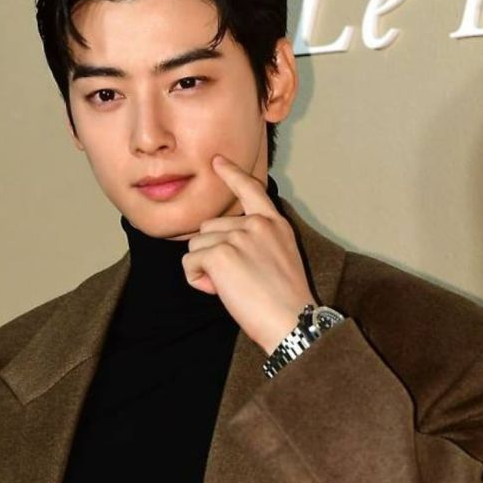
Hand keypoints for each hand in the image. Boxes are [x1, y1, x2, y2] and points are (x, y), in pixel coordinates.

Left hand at [182, 154, 319, 353]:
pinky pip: (190, 263)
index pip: (251, 190)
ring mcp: (238, 235)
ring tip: (231, 287)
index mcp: (274, 224)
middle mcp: (256, 224)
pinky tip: (219, 291)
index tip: (217, 160)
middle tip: (237, 280)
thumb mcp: (278, 258)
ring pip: (196, 245)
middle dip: (212, 253)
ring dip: (205, 268)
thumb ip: (254, 242)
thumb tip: (220, 246)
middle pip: (209, 227)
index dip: (231, 173)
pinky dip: (197, 280)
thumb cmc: (285, 302)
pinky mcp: (220, 252)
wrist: (292, 321)